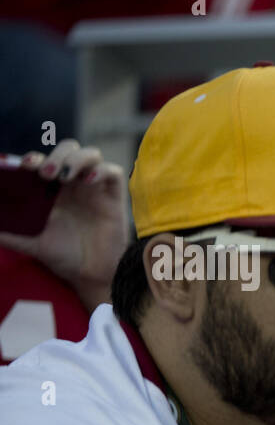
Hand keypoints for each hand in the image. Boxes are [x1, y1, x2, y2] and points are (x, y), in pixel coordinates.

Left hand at [0, 140, 127, 309]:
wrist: (89, 274)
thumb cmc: (61, 256)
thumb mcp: (29, 241)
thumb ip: (8, 232)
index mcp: (52, 189)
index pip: (43, 160)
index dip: (35, 158)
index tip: (26, 166)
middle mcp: (73, 184)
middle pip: (68, 150)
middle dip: (56, 155)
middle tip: (46, 174)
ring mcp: (94, 189)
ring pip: (91, 155)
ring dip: (77, 158)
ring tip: (66, 176)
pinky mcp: (113, 197)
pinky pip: (113, 172)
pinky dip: (101, 170)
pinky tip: (89, 181)